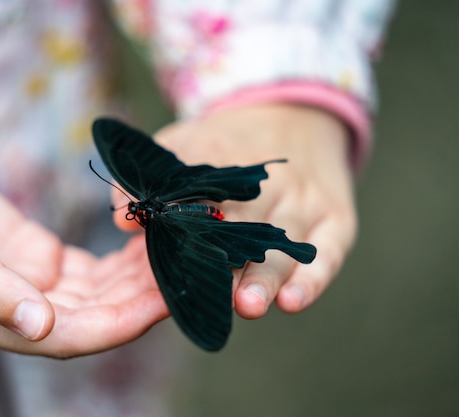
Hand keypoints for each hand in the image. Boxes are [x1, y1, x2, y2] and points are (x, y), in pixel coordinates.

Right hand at [0, 142, 167, 357]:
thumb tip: (41, 328)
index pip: (71, 336)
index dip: (121, 325)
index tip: (165, 304)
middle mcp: (16, 308)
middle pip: (94, 316)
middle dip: (140, 300)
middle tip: (186, 274)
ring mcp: (28, 281)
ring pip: (96, 292)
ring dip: (135, 280)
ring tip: (175, 256)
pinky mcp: (36, 253)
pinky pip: (89, 267)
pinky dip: (119, 260)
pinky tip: (146, 245)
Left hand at [114, 104, 356, 318]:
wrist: (295, 116)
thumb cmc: (228, 145)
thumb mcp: (185, 142)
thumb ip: (149, 176)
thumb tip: (121, 219)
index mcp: (226, 156)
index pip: (201, 191)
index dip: (184, 222)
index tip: (164, 247)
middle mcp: (270, 178)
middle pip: (246, 224)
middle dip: (227, 261)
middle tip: (211, 293)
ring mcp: (306, 198)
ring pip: (284, 243)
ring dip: (266, 276)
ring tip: (249, 305)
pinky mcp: (336, 218)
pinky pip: (327, 252)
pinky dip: (312, 277)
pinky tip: (293, 302)